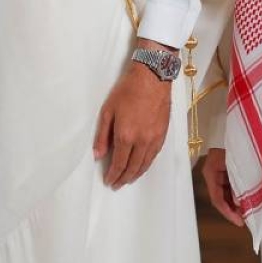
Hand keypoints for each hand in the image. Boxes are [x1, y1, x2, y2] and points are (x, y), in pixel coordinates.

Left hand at [93, 61, 171, 189]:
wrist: (152, 78)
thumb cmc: (128, 91)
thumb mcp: (108, 111)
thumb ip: (102, 135)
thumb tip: (98, 155)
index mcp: (126, 136)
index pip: (119, 163)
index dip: (113, 175)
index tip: (109, 181)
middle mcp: (142, 141)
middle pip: (133, 167)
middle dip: (124, 178)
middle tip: (117, 184)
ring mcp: (154, 138)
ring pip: (145, 164)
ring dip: (136, 174)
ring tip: (128, 180)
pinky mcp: (163, 134)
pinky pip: (154, 155)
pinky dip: (147, 164)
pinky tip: (142, 166)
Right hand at [203, 148, 243, 226]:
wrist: (245, 127)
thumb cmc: (239, 143)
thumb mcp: (239, 166)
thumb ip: (238, 186)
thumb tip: (239, 203)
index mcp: (210, 171)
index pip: (217, 198)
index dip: (228, 212)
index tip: (239, 222)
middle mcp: (212, 172)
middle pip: (220, 197)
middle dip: (233, 209)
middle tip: (245, 219)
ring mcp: (218, 171)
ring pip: (225, 193)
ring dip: (236, 203)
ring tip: (248, 212)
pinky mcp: (225, 169)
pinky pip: (229, 186)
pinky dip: (238, 194)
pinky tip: (247, 201)